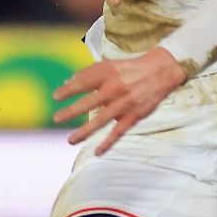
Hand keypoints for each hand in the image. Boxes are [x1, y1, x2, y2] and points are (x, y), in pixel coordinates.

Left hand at [51, 49, 185, 153]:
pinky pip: (118, 132)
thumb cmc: (129, 68)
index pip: (82, 82)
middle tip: (56, 119)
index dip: (67, 90)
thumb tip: (67, 81)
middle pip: (88, 103)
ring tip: (70, 140)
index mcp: (107, 73)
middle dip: (71, 112)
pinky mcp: (134, 116)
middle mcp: (114, 88)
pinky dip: (108, 143)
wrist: (160, 71)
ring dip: (84, 132)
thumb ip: (88, 73)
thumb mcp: (108, 65)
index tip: (55, 97)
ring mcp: (124, 104)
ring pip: (101, 121)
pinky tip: (97, 152)